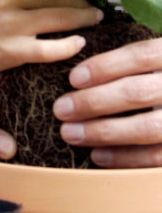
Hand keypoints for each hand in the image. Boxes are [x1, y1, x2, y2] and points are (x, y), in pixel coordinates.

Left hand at [53, 37, 161, 167]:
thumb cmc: (160, 78)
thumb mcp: (157, 60)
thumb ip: (133, 59)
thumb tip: (81, 62)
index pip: (140, 55)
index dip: (105, 66)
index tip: (73, 78)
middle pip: (137, 92)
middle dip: (94, 102)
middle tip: (61, 109)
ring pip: (147, 127)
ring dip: (104, 132)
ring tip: (70, 133)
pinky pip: (157, 157)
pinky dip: (125, 157)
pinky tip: (98, 155)